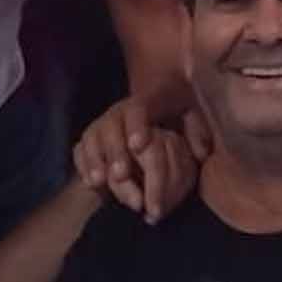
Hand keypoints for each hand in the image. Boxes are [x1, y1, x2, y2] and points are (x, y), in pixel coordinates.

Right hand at [74, 96, 210, 223]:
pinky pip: (80, 148)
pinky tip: (91, 182)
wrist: (155, 106)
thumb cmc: (177, 112)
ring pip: (93, 136)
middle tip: (121, 174)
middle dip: (115, 150)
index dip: (137, 125)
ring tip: (100, 182)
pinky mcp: (91, 138)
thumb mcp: (192, 115)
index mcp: (149, 99)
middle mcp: (122, 110)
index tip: (139, 146)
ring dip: (95, 159)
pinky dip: (83, 164)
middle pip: (112, 125)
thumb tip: (201, 153)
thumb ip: (198, 132)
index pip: (140, 107)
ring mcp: (104, 123)